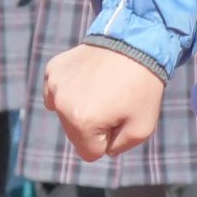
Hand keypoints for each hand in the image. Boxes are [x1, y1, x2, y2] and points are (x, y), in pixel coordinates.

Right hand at [44, 42, 164, 162]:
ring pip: (64, 114)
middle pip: (74, 135)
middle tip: (113, 101)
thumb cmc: (142, 87)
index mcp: (82, 123)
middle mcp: (62, 105)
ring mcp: (54, 84)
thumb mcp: (142, 128)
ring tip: (102, 88)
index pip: (90, 153)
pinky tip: (88, 79)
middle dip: (93, 125)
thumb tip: (101, 148)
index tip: (120, 117)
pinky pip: (56, 92)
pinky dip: (70, 90)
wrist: (137, 42)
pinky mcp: (53, 69)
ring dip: (81, 108)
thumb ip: (118, 147)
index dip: (109, 139)